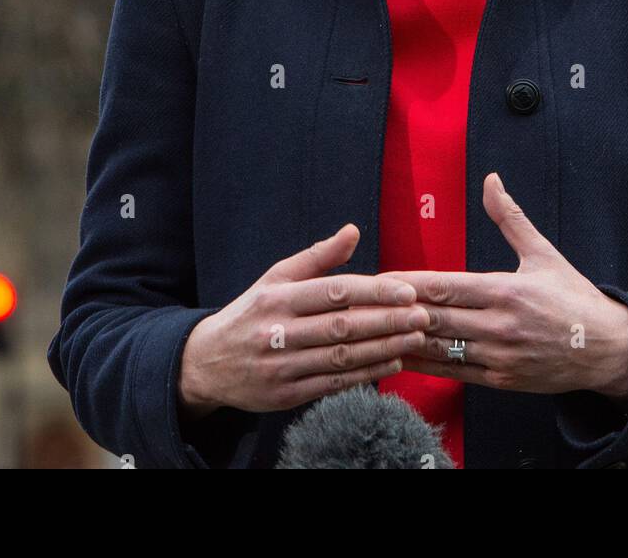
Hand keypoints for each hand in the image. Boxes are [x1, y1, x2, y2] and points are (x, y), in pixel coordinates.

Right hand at [177, 224, 430, 418]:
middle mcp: (276, 332)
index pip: (333, 292)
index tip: (407, 291)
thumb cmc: (251, 312)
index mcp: (277, 298)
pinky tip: (393, 363)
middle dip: (387, 321)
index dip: (373, 292)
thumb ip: (317, 257)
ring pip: (340, 358)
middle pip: (341, 327)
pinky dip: (366, 375)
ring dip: (383, 348)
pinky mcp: (284, 396)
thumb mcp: (275, 278)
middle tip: (422, 315)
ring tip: (415, 338)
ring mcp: (280, 367)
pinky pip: (332, 385)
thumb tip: (353, 230)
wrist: (205, 363)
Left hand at [383, 173, 627, 402]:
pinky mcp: (500, 381)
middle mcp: (500, 325)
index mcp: (507, 290)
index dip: (409, 283)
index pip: (446, 285)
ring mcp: (499, 357)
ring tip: (368, 333)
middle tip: (359, 306)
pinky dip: (422, 365)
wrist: (607, 349)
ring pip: (439, 349)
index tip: (379, 277)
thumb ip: (510, 218)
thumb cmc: (573, 297)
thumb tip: (490, 180)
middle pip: (435, 317)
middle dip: (395, 311)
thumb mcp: (543, 253)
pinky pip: (452, 373)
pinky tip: (397, 356)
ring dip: (403, 340)